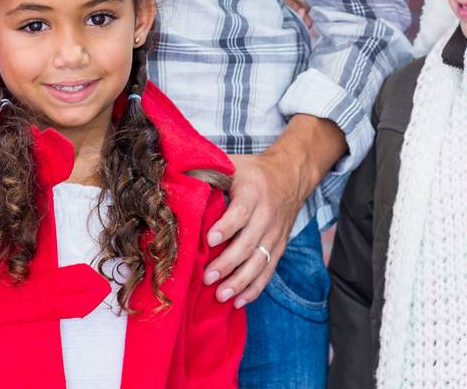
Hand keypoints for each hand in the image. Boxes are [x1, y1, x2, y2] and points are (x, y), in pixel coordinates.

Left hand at [203, 115, 342, 307]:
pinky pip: (268, 271)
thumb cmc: (253, 172)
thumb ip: (209, 172)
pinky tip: (239, 301)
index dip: (226, 227)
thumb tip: (176, 178)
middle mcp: (267, 214)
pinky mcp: (279, 247)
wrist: (291, 176)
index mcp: (253, 192)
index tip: (209, 240)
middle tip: (207, 277)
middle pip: (248, 243)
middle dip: (228, 263)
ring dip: (240, 281)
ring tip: (221, 295)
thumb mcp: (233, 164)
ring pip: (259, 262)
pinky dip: (255, 288)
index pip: (241, 212)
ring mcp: (275, 234)